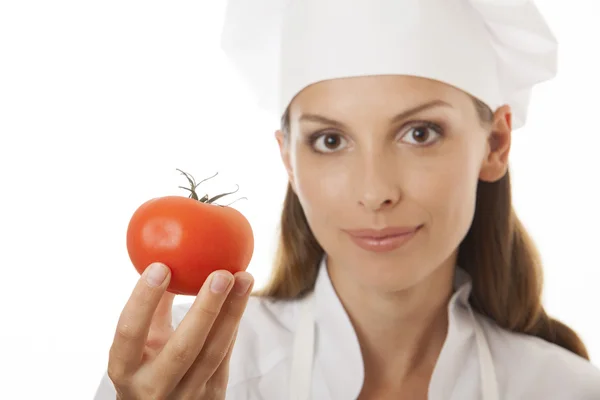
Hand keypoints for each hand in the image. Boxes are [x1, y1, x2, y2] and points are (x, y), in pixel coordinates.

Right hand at [107, 262, 253, 398]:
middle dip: (206, 309)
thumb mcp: (141, 346)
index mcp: (125, 369)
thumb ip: (152, 309)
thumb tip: (167, 258)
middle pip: (183, 348)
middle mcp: (153, 388)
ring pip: (214, 352)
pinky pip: (225, 356)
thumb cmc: (147, 368)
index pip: (129, 333)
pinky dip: (232, 324)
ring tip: (244, 278)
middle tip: (222, 274)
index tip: (160, 266)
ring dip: (232, 312)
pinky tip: (241, 298)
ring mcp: (186, 396)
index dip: (143, 300)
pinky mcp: (212, 398)